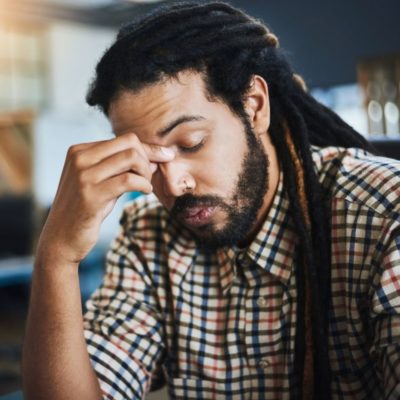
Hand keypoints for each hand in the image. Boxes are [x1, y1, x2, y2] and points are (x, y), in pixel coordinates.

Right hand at [37, 133, 173, 264]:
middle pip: (130, 143)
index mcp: (80, 151)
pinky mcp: (91, 194)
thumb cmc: (85, 210)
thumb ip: (124, 168)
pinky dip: (144, 185)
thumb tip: (156, 158)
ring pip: (131, 158)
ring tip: (145, 186)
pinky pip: (129, 180)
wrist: (61, 238)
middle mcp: (80, 158)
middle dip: (148, 159)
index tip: (165, 158)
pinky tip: (144, 192)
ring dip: (146, 173)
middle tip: (148, 178)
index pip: (124, 139)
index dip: (148, 150)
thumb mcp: (104, 184)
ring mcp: (84, 175)